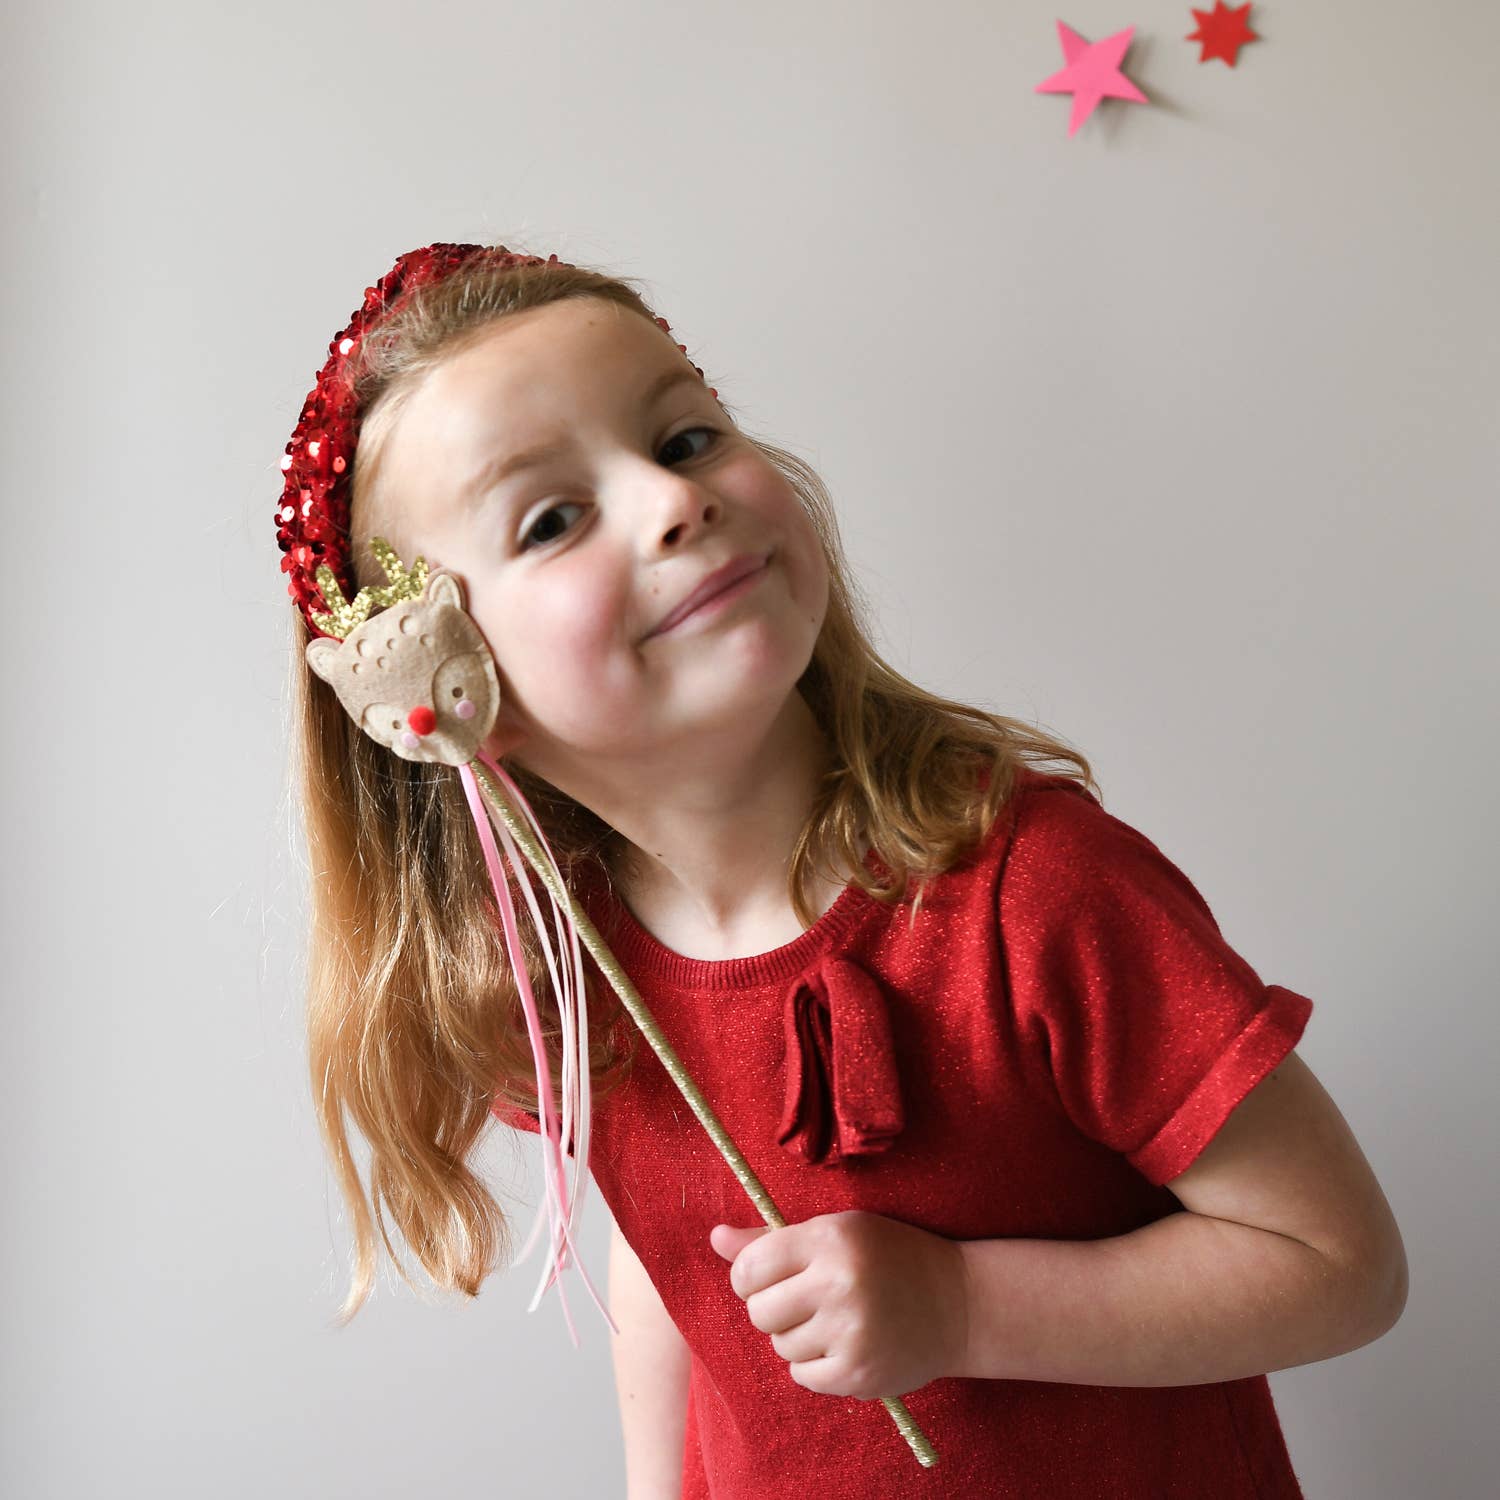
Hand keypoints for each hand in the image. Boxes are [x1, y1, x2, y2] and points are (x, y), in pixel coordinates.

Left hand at [709, 1209, 969, 1399]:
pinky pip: (803, 1375)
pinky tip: (846, 1343)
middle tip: (808, 1299)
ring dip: (798, 1337)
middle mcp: (838, 1283)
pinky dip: (816, 1365)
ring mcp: (849, 1332)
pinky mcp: (858, 1373)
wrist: (958, 1303)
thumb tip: (715, 1237)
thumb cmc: (887, 1258)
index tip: (770, 1278)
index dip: (750, 1276)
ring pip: (781, 1345)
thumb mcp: (835, 1231)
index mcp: (829, 1238)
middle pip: (759, 1312)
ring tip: (836, 1319)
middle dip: (774, 1308)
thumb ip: (771, 1240)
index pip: (748, 1268)